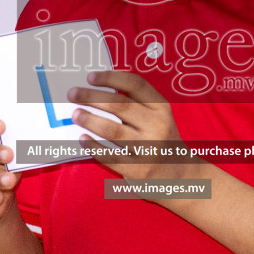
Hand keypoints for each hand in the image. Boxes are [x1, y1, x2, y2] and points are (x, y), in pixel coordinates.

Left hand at [67, 70, 192, 181]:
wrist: (180, 176)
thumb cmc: (162, 140)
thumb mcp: (159, 117)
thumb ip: (137, 103)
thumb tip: (98, 90)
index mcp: (161, 108)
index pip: (135, 84)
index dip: (110, 78)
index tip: (90, 77)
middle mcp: (156, 125)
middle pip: (119, 105)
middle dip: (91, 97)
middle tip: (72, 94)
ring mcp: (147, 148)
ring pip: (112, 130)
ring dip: (89, 120)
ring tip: (75, 114)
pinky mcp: (137, 169)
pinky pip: (109, 156)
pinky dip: (93, 146)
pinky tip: (82, 139)